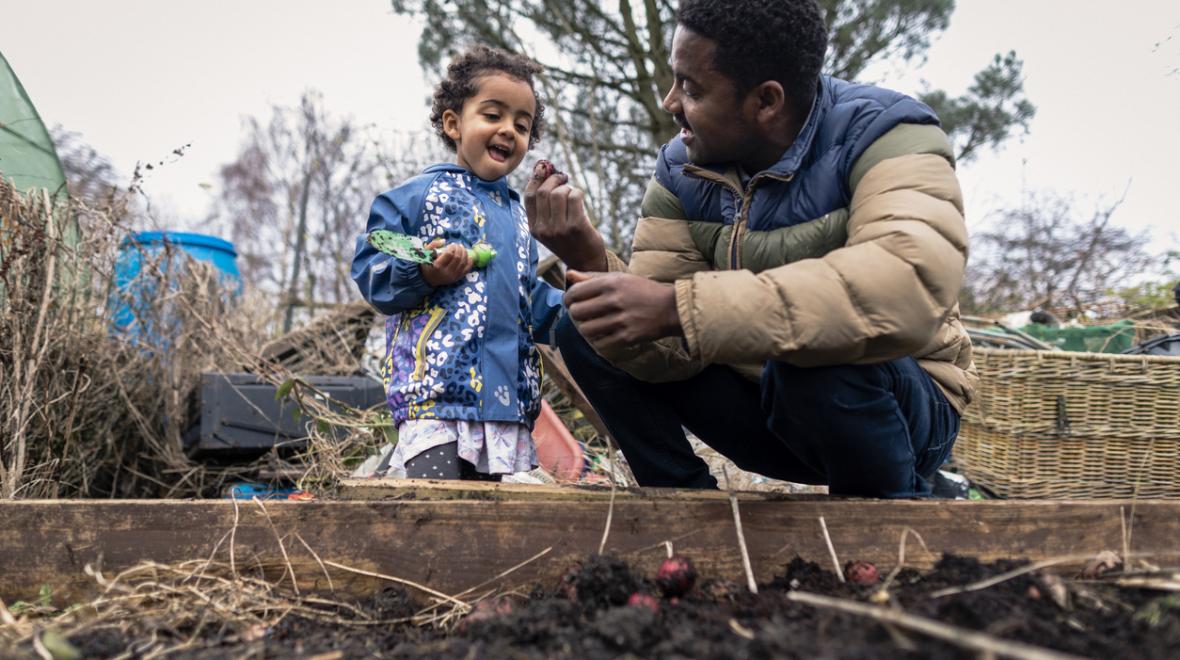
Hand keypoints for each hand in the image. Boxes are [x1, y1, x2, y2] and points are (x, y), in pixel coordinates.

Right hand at [420, 242, 471, 286]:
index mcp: (437, 266)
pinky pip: (466, 270)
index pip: (449, 254)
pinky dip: (469, 262)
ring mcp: (452, 276)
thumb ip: (433, 245)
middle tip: (457, 245)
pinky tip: (468, 256)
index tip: (450, 245)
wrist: (427, 279)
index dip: (452, 247)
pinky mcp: (457, 279)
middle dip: (459, 249)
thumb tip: (444, 241)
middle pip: (458, 258)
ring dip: (465, 253)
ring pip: (463, 263)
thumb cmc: (426, 264)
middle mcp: (446, 273)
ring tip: (462, 248)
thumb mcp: (425, 253)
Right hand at [524, 160, 606, 271]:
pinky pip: (574, 197)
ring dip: (568, 187)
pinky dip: (578, 192)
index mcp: (534, 228)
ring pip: (559, 193)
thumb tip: (541, 169)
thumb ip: (544, 205)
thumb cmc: (568, 240)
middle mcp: (544, 229)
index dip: (536, 178)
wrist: (585, 262)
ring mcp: (559, 229)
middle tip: (563, 178)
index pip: (529, 196)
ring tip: (572, 194)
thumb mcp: (549, 227)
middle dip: (555, 179)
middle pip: (544, 192)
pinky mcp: (576, 226)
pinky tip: (579, 198)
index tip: (543, 168)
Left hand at [563, 271, 682, 350]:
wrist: (670, 308)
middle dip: (575, 314)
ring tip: (592, 325)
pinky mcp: (627, 337)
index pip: (575, 293)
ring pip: (586, 330)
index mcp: (611, 283)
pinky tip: (604, 334)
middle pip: (577, 312)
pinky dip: (598, 340)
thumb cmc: (641, 291)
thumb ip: (592, 277)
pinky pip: (600, 343)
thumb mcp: (619, 278)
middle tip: (582, 315)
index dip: (568, 299)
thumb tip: (568, 274)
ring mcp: (621, 320)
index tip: (571, 302)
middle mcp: (615, 300)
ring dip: (586, 328)